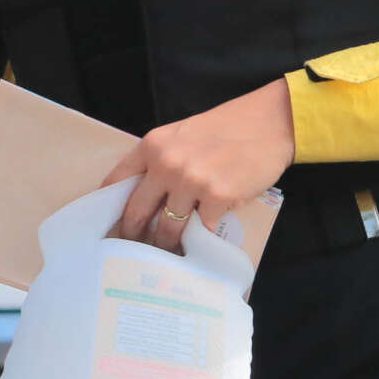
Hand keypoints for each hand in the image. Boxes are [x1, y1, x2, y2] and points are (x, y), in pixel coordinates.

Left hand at [103, 79, 295, 248]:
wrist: (270, 123)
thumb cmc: (226, 129)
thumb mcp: (181, 136)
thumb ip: (160, 161)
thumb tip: (143, 198)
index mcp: (153, 146)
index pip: (116, 182)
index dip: (109, 209)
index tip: (108, 227)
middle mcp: (167, 163)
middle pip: (137, 213)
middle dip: (133, 237)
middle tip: (132, 253)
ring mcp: (192, 182)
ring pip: (167, 228)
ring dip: (167, 245)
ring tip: (167, 254)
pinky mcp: (218, 197)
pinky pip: (201, 229)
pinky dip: (202, 237)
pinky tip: (203, 241)